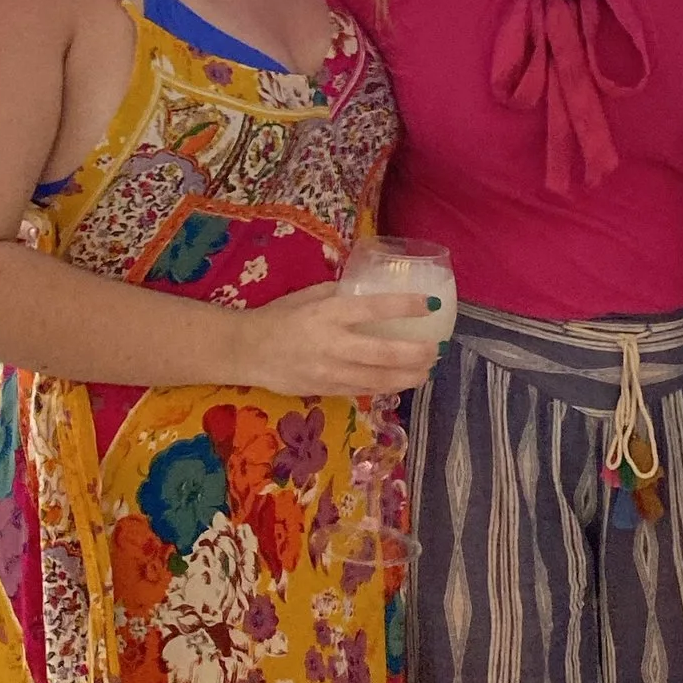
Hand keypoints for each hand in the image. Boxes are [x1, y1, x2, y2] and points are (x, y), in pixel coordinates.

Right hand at [239, 281, 445, 399]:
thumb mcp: (309, 296)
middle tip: (437, 349)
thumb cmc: (278, 316)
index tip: (430, 303)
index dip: (405, 306)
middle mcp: (332, 343)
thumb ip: (340, 296)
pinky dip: (386, 387)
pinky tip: (402, 382)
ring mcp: (329, 371)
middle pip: (383, 352)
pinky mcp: (325, 389)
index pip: (373, 308)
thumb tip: (371, 292)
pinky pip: (363, 390)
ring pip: (378, 378)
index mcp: (327, 313)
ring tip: (427, 371)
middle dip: (416, 353)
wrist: (246, 351)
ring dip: (408, 376)